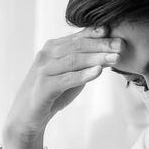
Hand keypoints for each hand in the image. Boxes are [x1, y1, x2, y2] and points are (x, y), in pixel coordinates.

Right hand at [2, 28, 121, 148]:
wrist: (27, 115)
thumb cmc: (51, 93)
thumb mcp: (70, 74)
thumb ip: (85, 63)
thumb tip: (111, 52)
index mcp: (52, 48)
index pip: (78, 37)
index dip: (97, 34)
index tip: (116, 32)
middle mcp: (46, 55)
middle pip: (77, 46)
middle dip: (101, 45)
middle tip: (120, 45)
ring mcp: (43, 70)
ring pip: (73, 60)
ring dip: (96, 58)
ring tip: (115, 58)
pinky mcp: (43, 87)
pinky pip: (66, 79)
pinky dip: (82, 75)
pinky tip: (98, 72)